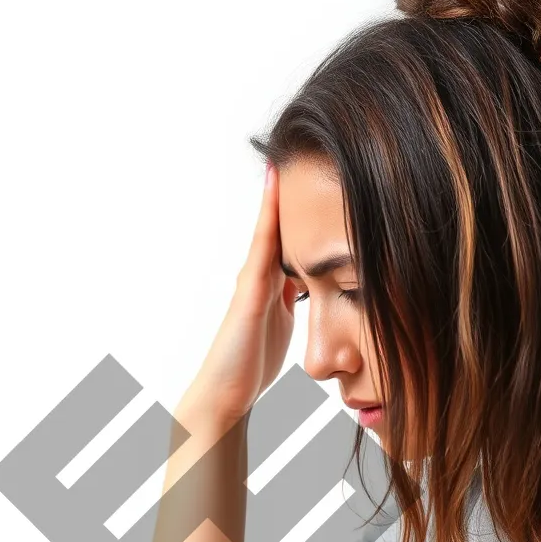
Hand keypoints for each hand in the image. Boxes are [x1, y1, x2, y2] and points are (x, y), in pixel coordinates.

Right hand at [180, 161, 296, 427]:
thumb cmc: (252, 364)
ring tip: (285, 154)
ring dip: (276, 193)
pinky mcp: (249, 291)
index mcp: (272, 283)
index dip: (300, 210)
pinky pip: (262, 244)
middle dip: (287, 190)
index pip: (290, 238)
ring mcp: (251, 279)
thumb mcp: (283, 324)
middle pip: (277, 224)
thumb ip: (293, 300)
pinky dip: (270, 215)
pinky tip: (276, 188)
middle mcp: (258, 274)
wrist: (225, 394)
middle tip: (299, 148)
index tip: (315, 175)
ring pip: (268, 227)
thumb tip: (311, 283)